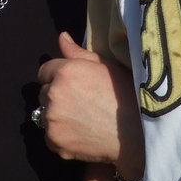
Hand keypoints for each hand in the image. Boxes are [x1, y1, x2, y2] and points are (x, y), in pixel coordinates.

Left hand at [36, 32, 143, 180]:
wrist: (137, 133)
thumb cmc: (126, 95)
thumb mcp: (106, 66)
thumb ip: (78, 52)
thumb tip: (61, 37)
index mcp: (65, 72)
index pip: (44, 71)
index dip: (58, 77)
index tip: (73, 85)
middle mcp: (53, 94)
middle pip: (43, 93)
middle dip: (56, 96)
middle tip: (80, 103)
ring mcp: (52, 120)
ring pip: (44, 115)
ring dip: (57, 116)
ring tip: (81, 119)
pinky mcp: (55, 142)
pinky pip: (50, 137)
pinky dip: (60, 136)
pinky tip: (80, 134)